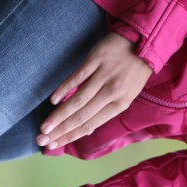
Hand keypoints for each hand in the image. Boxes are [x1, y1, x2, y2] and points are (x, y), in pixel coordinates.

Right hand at [38, 33, 152, 147]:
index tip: (54, 144)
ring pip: (78, 100)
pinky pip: (78, 76)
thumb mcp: (127, 94)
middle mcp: (112, 92)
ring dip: (59, 115)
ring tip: (44, 127)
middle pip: (82, 116)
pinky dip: (64, 88)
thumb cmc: (133, 71)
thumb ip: (106, 109)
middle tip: (42, 139)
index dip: (71, 136)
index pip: (91, 125)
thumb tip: (84, 129)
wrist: (144, 41)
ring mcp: (104, 75)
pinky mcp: (96, 59)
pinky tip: (53, 100)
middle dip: (60, 130)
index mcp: (120, 104)